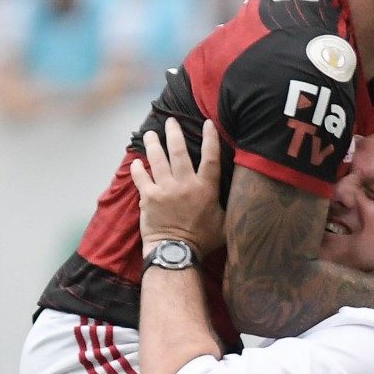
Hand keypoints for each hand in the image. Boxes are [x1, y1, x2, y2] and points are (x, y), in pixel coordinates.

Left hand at [130, 117, 224, 256]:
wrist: (176, 253)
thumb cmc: (202, 242)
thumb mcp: (224, 225)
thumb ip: (227, 207)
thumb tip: (238, 198)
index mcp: (205, 189)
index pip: (210, 158)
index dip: (210, 138)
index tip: (207, 123)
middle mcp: (185, 184)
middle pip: (179, 151)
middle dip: (174, 133)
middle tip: (170, 121)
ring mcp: (165, 189)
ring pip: (157, 159)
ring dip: (153, 144)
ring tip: (150, 134)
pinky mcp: (148, 197)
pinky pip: (141, 177)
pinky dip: (137, 169)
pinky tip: (136, 162)